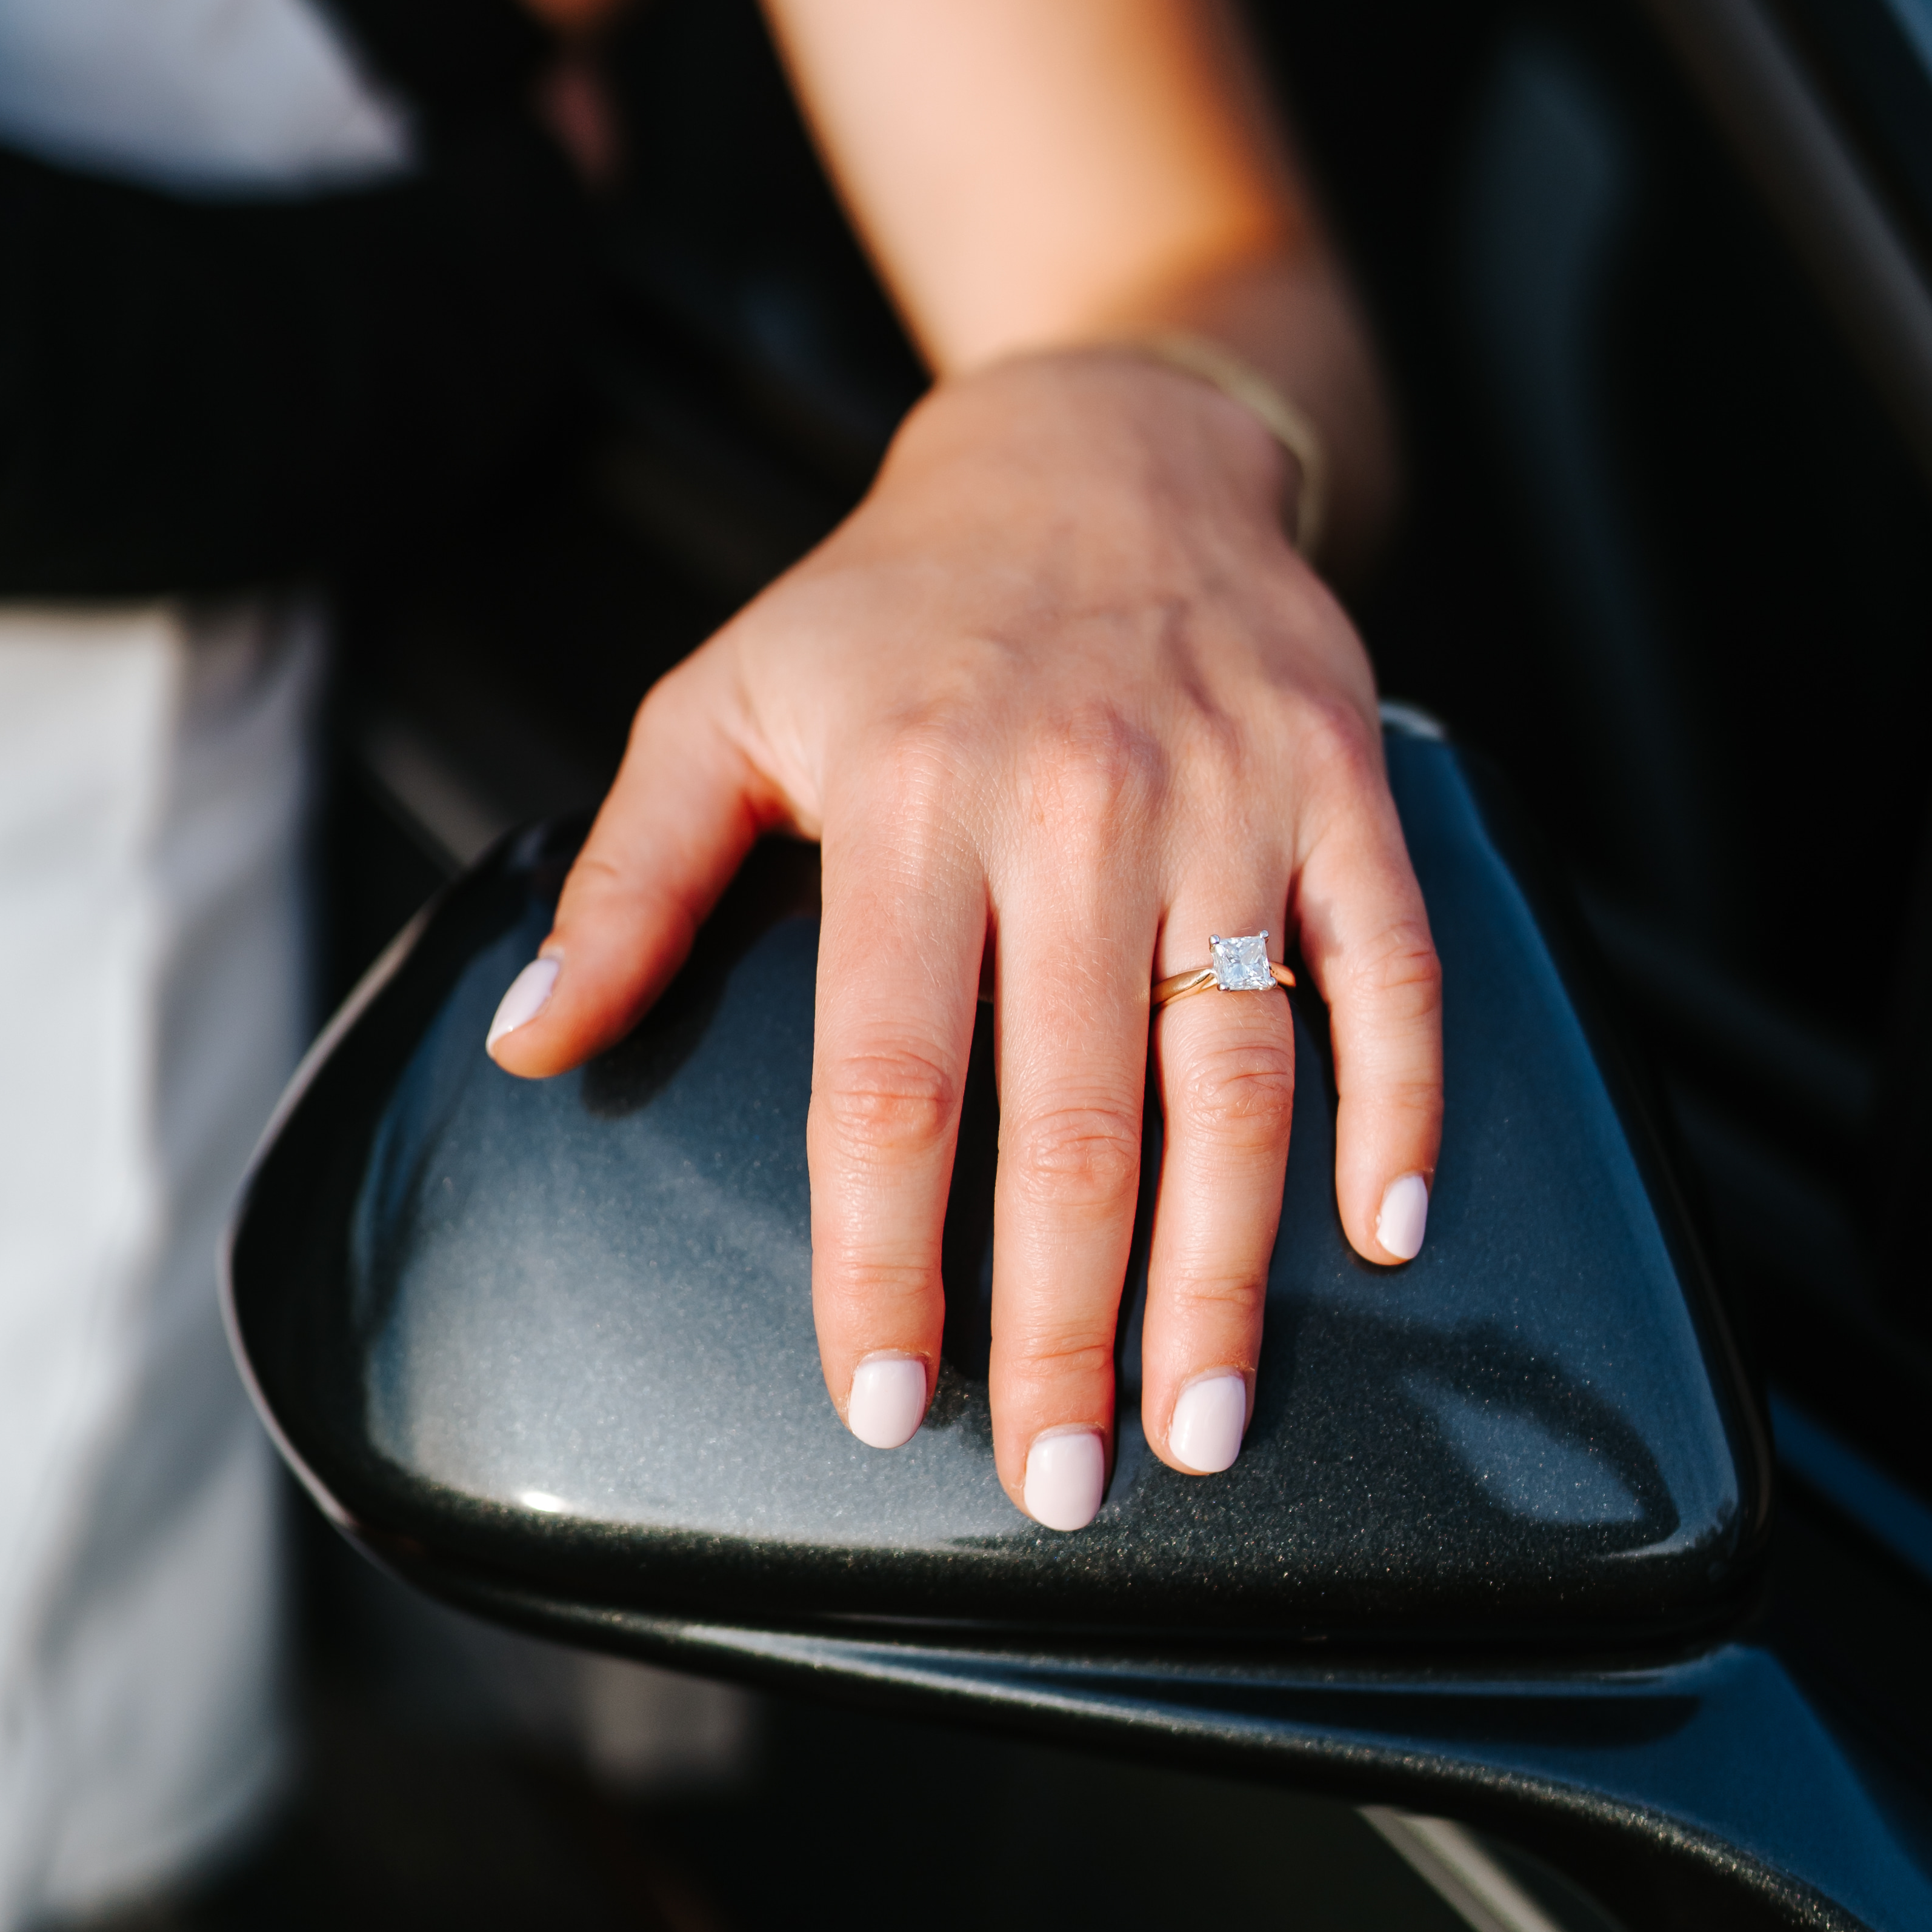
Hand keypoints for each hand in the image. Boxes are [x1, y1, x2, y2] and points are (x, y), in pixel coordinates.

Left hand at [485, 350, 1442, 1526]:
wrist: (1099, 450)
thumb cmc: (892, 606)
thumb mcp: (716, 705)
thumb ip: (627, 886)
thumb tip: (532, 1050)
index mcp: (911, 799)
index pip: (890, 1078)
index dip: (883, 1257)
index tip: (882, 1402)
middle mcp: (1079, 805)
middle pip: (1075, 1114)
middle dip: (1065, 1323)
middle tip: (1062, 1481)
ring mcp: (1228, 797)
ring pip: (1239, 1072)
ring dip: (1226, 1268)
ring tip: (1205, 1422)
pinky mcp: (1343, 787)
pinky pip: (1389, 967)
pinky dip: (1399, 1103)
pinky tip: (1382, 1235)